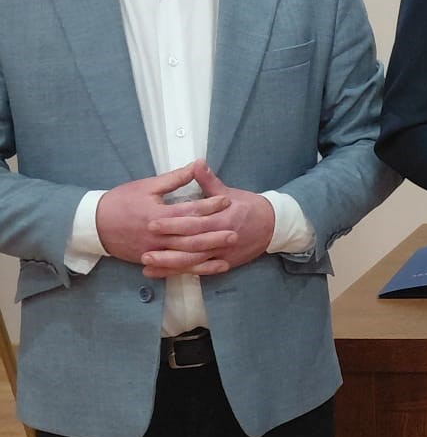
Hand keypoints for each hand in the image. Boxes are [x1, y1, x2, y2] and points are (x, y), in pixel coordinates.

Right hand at [96, 163, 234, 267]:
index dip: (209, 205)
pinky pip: (176, 268)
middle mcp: (157, 235)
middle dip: (214, 234)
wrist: (93, 225)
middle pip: (191, 237)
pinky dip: (194, 269)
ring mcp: (153, 251)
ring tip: (227, 251)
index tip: (226, 200)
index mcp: (157, 214)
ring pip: (185, 256)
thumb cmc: (120, 201)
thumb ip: (173, 179)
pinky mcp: (151, 260)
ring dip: (208, 254)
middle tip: (236, 231)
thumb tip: (195, 164)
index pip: (188, 211)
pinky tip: (210, 267)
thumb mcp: (146, 186)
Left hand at [140, 161, 273, 275]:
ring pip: (194, 262)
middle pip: (191, 246)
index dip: (172, 224)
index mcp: (222, 218)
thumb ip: (209, 181)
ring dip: (171, 265)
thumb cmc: (248, 207)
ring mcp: (223, 254)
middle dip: (167, 249)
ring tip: (148, 265)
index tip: (152, 222)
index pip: (193, 223)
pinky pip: (200, 271)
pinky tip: (164, 273)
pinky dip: (182, 273)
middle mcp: (222, 238)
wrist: (272, 226)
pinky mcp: (223, 263)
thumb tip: (196, 163)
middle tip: (144, 250)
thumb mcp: (229, 192)